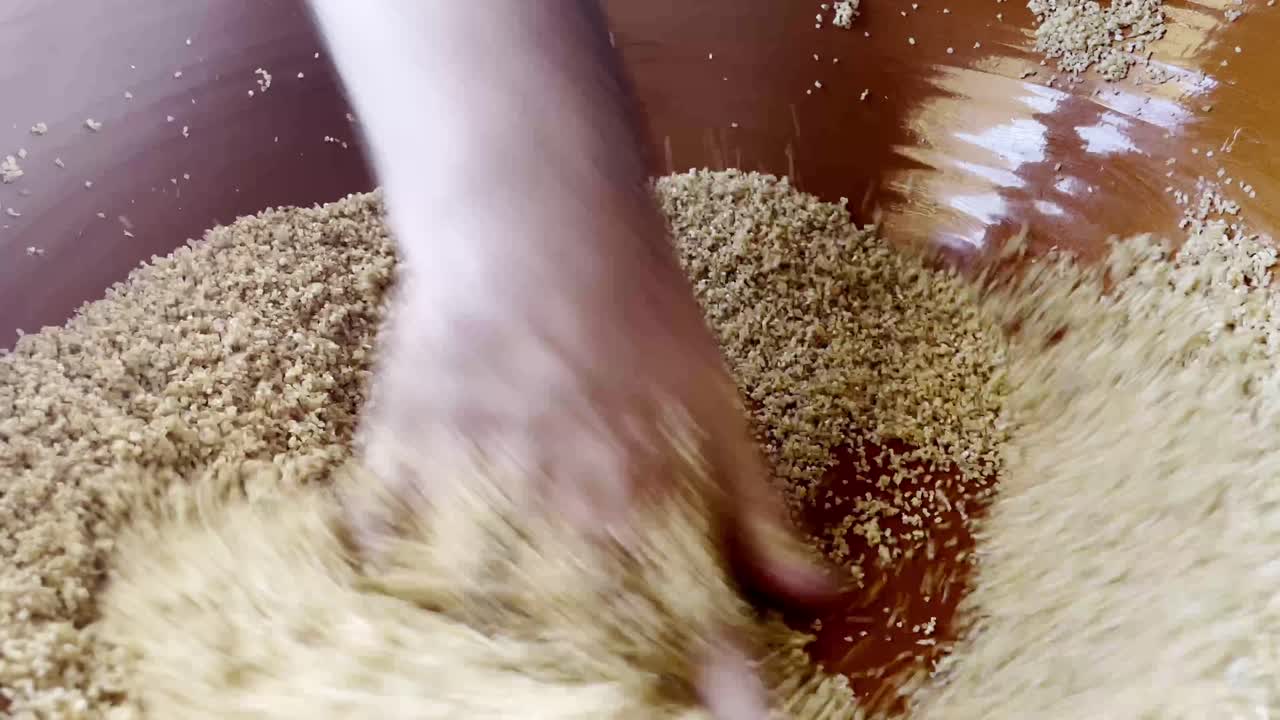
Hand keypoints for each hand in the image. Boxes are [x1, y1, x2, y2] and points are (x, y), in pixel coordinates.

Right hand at [356, 203, 830, 718]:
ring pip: (472, 617)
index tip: (738, 718)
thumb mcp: (723, 410)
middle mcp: (563, 512)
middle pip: (574, 648)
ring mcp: (476, 486)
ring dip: (492, 653)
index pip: (692, 633)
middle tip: (605, 681)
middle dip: (598, 682)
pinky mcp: (403, 456)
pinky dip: (393, 589)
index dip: (722, 692)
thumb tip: (824, 593)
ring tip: (506, 664)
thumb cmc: (640, 316)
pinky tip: (410, 602)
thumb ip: (761, 515)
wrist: (539, 225)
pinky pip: (382, 556)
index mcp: (651, 508)